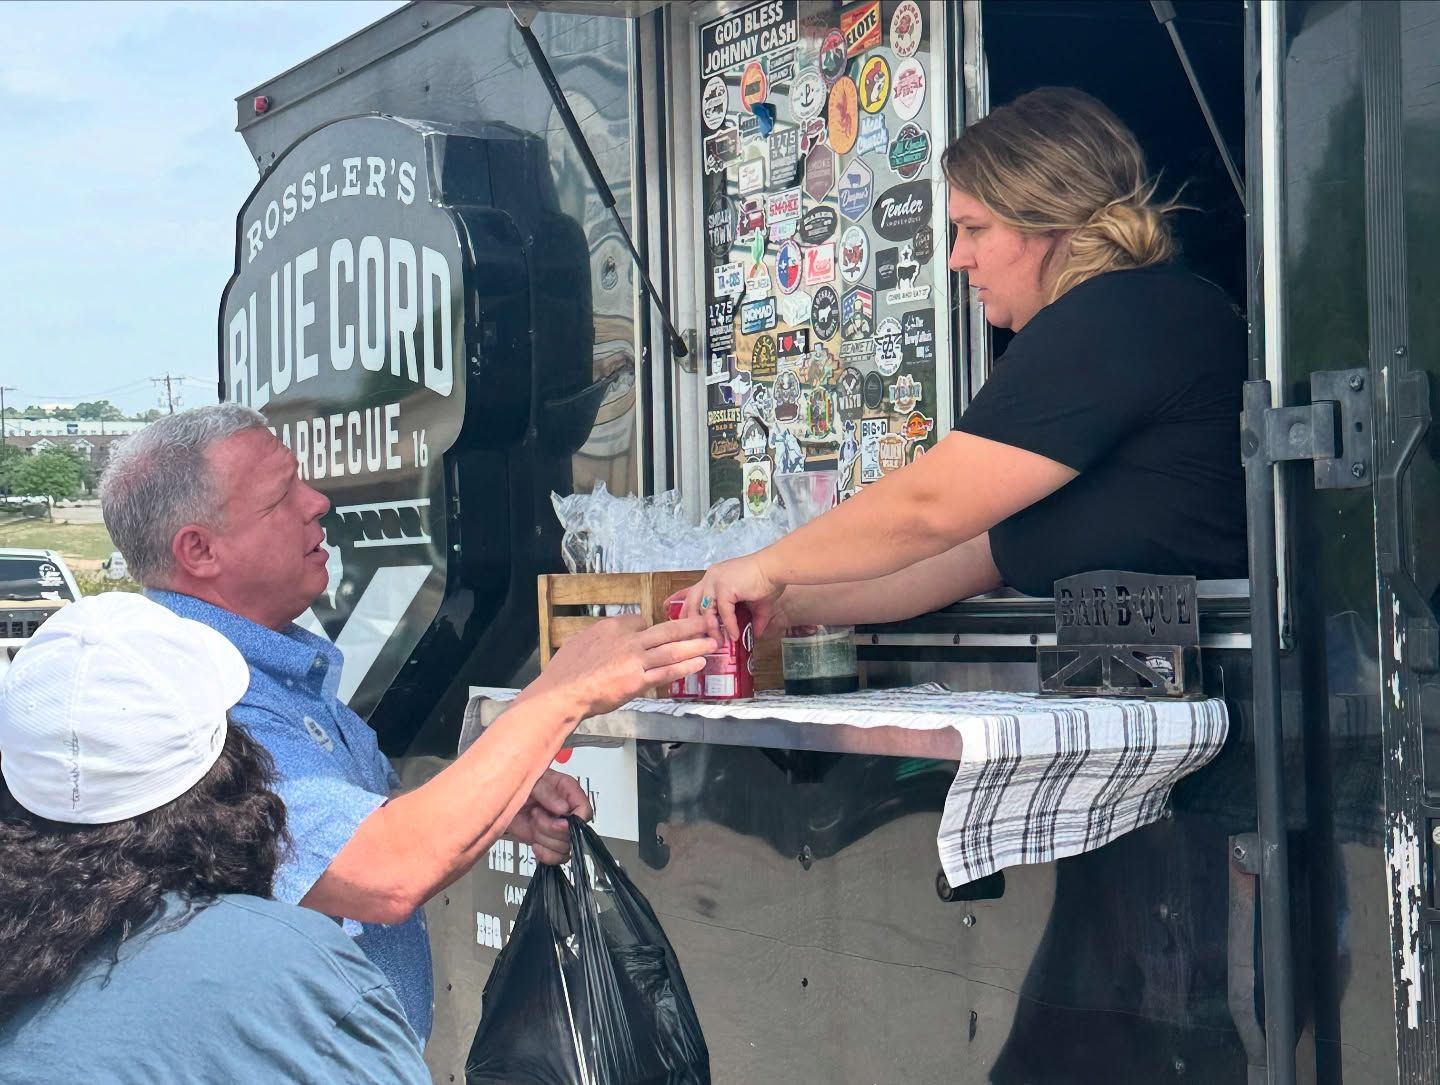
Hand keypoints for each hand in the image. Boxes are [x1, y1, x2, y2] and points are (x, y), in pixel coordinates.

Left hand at [507, 769, 592, 864]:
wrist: (503, 798)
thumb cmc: (520, 784)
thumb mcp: (533, 781)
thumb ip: (547, 792)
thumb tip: (563, 808)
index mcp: (569, 792)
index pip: (585, 811)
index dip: (576, 821)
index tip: (560, 821)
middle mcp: (568, 812)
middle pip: (574, 834)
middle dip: (551, 828)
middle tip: (536, 814)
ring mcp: (559, 829)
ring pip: (565, 847)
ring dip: (545, 839)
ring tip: (533, 822)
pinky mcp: (550, 842)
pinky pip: (557, 858)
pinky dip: (545, 854)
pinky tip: (535, 844)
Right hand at [524, 614, 715, 717]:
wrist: (562, 693)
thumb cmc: (565, 672)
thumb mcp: (579, 642)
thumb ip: (598, 639)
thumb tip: (604, 640)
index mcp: (612, 628)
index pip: (640, 621)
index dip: (653, 627)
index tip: (662, 632)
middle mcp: (627, 640)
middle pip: (665, 630)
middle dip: (690, 626)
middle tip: (707, 621)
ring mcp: (635, 660)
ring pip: (672, 650)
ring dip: (695, 645)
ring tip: (712, 642)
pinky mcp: (638, 681)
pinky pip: (666, 673)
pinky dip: (684, 667)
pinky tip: (698, 664)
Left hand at [681, 554, 783, 641]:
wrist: (776, 568)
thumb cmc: (767, 579)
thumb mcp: (755, 602)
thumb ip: (753, 618)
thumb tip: (757, 634)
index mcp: (713, 577)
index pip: (693, 595)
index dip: (688, 612)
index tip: (686, 627)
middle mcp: (710, 578)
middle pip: (691, 603)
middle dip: (692, 624)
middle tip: (697, 640)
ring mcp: (715, 582)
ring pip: (706, 611)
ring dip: (712, 629)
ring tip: (718, 642)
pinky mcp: (725, 587)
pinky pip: (724, 612)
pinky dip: (729, 626)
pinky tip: (734, 636)